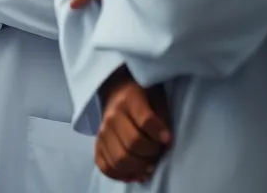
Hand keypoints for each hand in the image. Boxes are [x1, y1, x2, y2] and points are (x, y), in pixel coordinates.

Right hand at [95, 68, 172, 182]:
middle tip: (158, 152)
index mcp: (130, 99)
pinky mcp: (97, 143)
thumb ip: (163, 120)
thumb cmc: (145, 97)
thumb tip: (164, 144)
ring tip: (149, 167)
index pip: (145, 120)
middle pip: (132, 144)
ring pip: (119, 159)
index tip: (168, 139)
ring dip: (138, 168)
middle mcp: (112, 115)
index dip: (159, 133)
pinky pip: (104, 165)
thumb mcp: (158, 98)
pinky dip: (119, 174)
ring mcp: (102, 131)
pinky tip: (133, 174)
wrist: (117, 91)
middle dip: (151, 154)